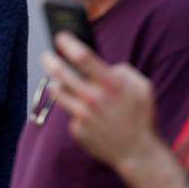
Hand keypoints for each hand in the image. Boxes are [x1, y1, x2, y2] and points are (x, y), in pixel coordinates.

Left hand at [43, 32, 159, 169]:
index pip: (83, 57)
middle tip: (46, 56)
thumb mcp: (142, 87)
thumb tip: (104, 64)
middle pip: (61, 73)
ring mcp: (83, 116)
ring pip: (58, 92)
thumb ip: (123, 71)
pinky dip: (74, 108)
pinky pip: (69, 112)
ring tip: (57, 78)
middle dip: (50, 61)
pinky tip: (85, 111)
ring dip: (55, 83)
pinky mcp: (77, 130)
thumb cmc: (140, 116)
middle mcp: (94, 99)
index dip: (68, 43)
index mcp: (111, 85)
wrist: (137, 152)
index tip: (59, 36)